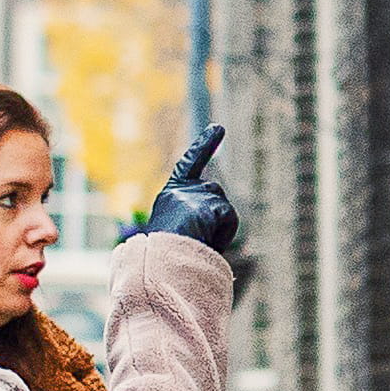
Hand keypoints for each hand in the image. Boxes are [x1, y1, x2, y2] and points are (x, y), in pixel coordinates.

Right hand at [138, 122, 239, 259]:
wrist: (160, 262)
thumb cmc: (166, 256)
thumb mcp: (176, 230)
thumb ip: (194, 218)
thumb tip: (216, 219)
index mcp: (171, 195)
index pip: (190, 164)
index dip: (205, 145)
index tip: (218, 127)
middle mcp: (183, 190)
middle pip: (216, 198)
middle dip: (215, 219)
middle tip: (196, 238)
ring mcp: (196, 195)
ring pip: (224, 210)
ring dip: (218, 230)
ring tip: (197, 241)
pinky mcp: (210, 205)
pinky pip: (229, 220)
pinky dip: (223, 234)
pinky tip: (206, 240)